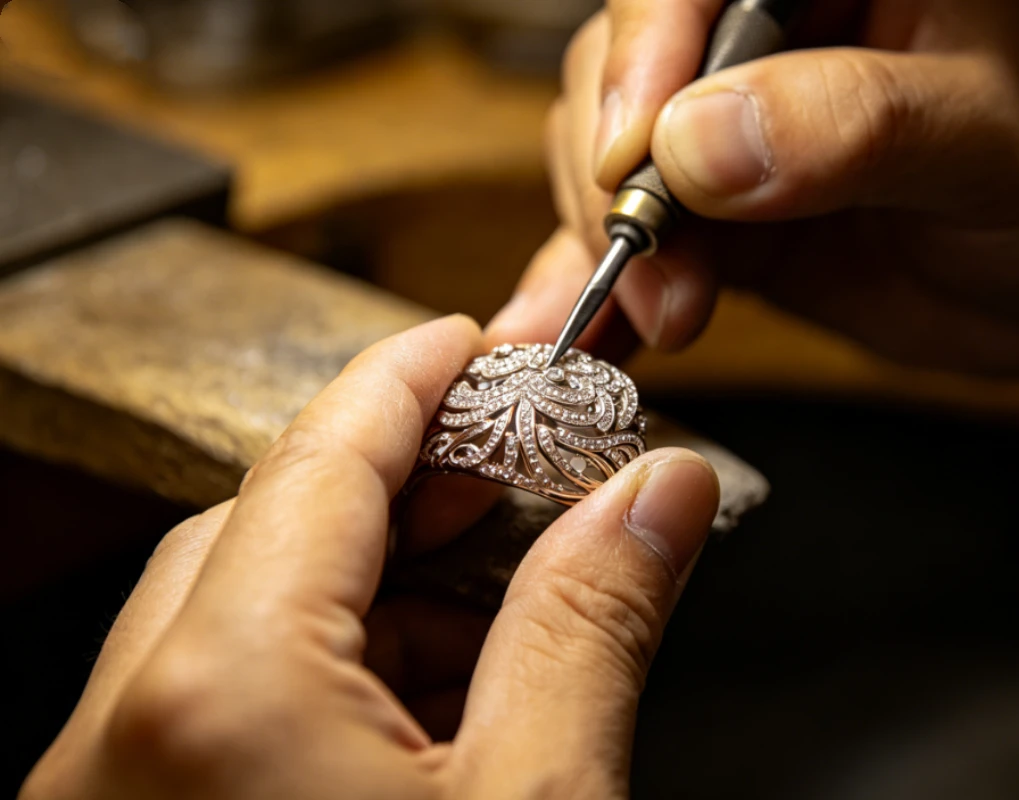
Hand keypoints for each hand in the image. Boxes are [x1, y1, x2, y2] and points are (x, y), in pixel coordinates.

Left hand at [21, 315, 719, 799]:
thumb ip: (594, 625)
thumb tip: (658, 496)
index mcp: (217, 702)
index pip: (322, 457)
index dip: (414, 375)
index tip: (480, 336)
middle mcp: (122, 736)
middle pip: (274, 521)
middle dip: (409, 477)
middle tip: (524, 457)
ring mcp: (109, 794)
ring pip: (244, 606)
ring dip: (380, 573)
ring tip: (506, 572)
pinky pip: (227, 695)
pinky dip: (341, 659)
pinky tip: (441, 677)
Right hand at [487, 0, 1018, 378]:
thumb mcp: (990, 141)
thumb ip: (856, 125)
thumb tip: (700, 141)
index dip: (646, 52)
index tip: (637, 157)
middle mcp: (765, 42)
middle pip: (628, 65)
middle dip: (620, 172)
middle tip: (660, 264)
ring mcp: (731, 132)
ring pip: (611, 155)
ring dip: (606, 243)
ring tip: (651, 315)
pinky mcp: (717, 218)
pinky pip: (633, 243)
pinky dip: (598, 291)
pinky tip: (584, 334)